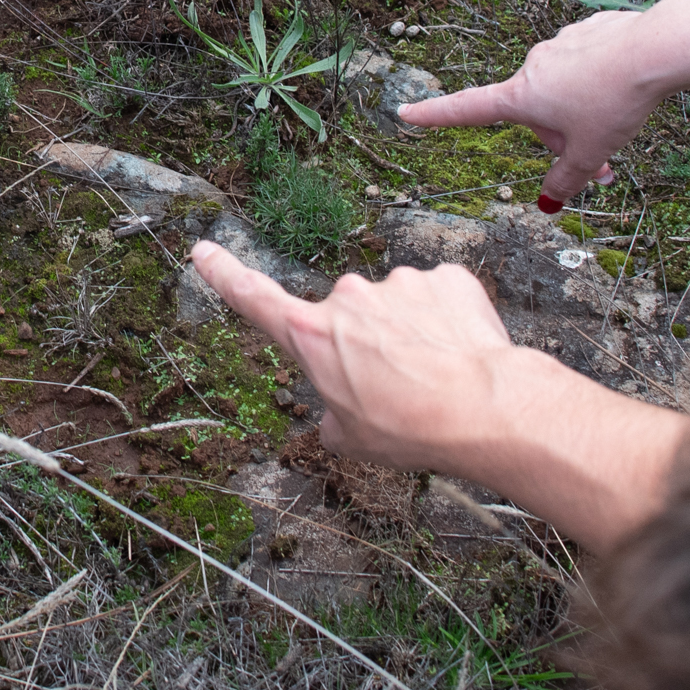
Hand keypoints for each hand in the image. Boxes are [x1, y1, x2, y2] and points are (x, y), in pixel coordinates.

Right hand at [192, 247, 516, 468]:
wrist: (485, 409)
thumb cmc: (412, 429)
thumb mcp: (351, 439)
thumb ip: (331, 414)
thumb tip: (337, 415)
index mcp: (313, 334)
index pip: (255, 298)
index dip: (224, 274)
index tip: (204, 250)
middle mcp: (348, 297)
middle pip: (348, 319)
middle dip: (367, 344)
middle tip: (399, 387)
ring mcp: (398, 283)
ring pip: (397, 307)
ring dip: (411, 334)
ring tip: (439, 376)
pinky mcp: (446, 278)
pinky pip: (440, 297)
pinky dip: (449, 321)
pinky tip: (463, 353)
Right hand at [397, 9, 652, 209]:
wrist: (657, 48)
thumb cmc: (617, 100)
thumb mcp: (591, 152)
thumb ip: (567, 179)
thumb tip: (550, 202)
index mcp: (522, 96)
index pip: (467, 109)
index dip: (434, 115)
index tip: (405, 112)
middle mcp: (533, 65)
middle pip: (536, 110)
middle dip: (563, 132)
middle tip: (600, 150)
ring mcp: (560, 44)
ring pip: (566, 87)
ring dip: (586, 106)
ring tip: (620, 111)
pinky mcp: (588, 32)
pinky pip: (588, 63)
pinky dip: (603, 77)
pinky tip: (628, 82)